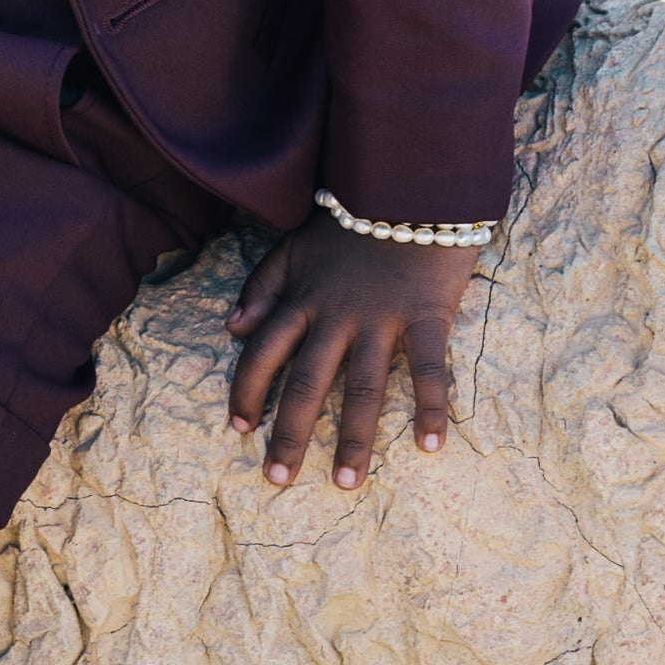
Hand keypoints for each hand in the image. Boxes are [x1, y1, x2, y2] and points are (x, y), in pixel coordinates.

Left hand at [225, 216, 479, 491]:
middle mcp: (335, 315)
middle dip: (288, 434)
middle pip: (305, 382)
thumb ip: (261, 286)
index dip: (247, 393)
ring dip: (352, 437)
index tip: (238, 430)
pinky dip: (431, 406)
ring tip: (345, 482)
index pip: (263, 353)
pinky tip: (432, 445)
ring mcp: (381, 317)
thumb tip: (232, 329)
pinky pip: (429, 368)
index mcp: (301, 299)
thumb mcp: (293, 245)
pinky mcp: (426, 314)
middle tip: (277, 481)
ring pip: (361, 386)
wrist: (409, 183)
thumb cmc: (351, 218)